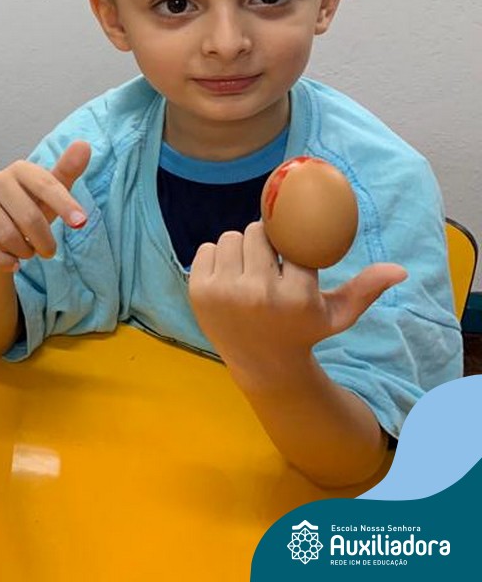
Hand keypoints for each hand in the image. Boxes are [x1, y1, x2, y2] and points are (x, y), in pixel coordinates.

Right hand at [0, 140, 91, 269]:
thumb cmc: (28, 206)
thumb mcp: (50, 192)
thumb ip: (67, 171)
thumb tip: (84, 144)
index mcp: (20, 169)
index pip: (46, 185)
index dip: (65, 205)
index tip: (81, 223)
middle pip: (28, 216)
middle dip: (44, 241)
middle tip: (49, 251)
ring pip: (6, 234)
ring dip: (24, 252)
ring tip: (29, 253)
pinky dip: (2, 260)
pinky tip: (13, 264)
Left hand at [188, 221, 405, 379]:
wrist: (262, 365)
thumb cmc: (303, 332)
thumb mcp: (338, 316)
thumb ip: (366, 290)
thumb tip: (399, 270)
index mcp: (295, 295)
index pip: (290, 242)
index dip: (290, 247)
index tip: (290, 260)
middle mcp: (259, 292)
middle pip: (256, 232)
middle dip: (263, 242)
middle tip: (268, 261)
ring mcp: (225, 292)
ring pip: (231, 237)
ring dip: (240, 248)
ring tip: (249, 269)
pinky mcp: (199, 292)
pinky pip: (206, 249)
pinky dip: (217, 257)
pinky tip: (229, 277)